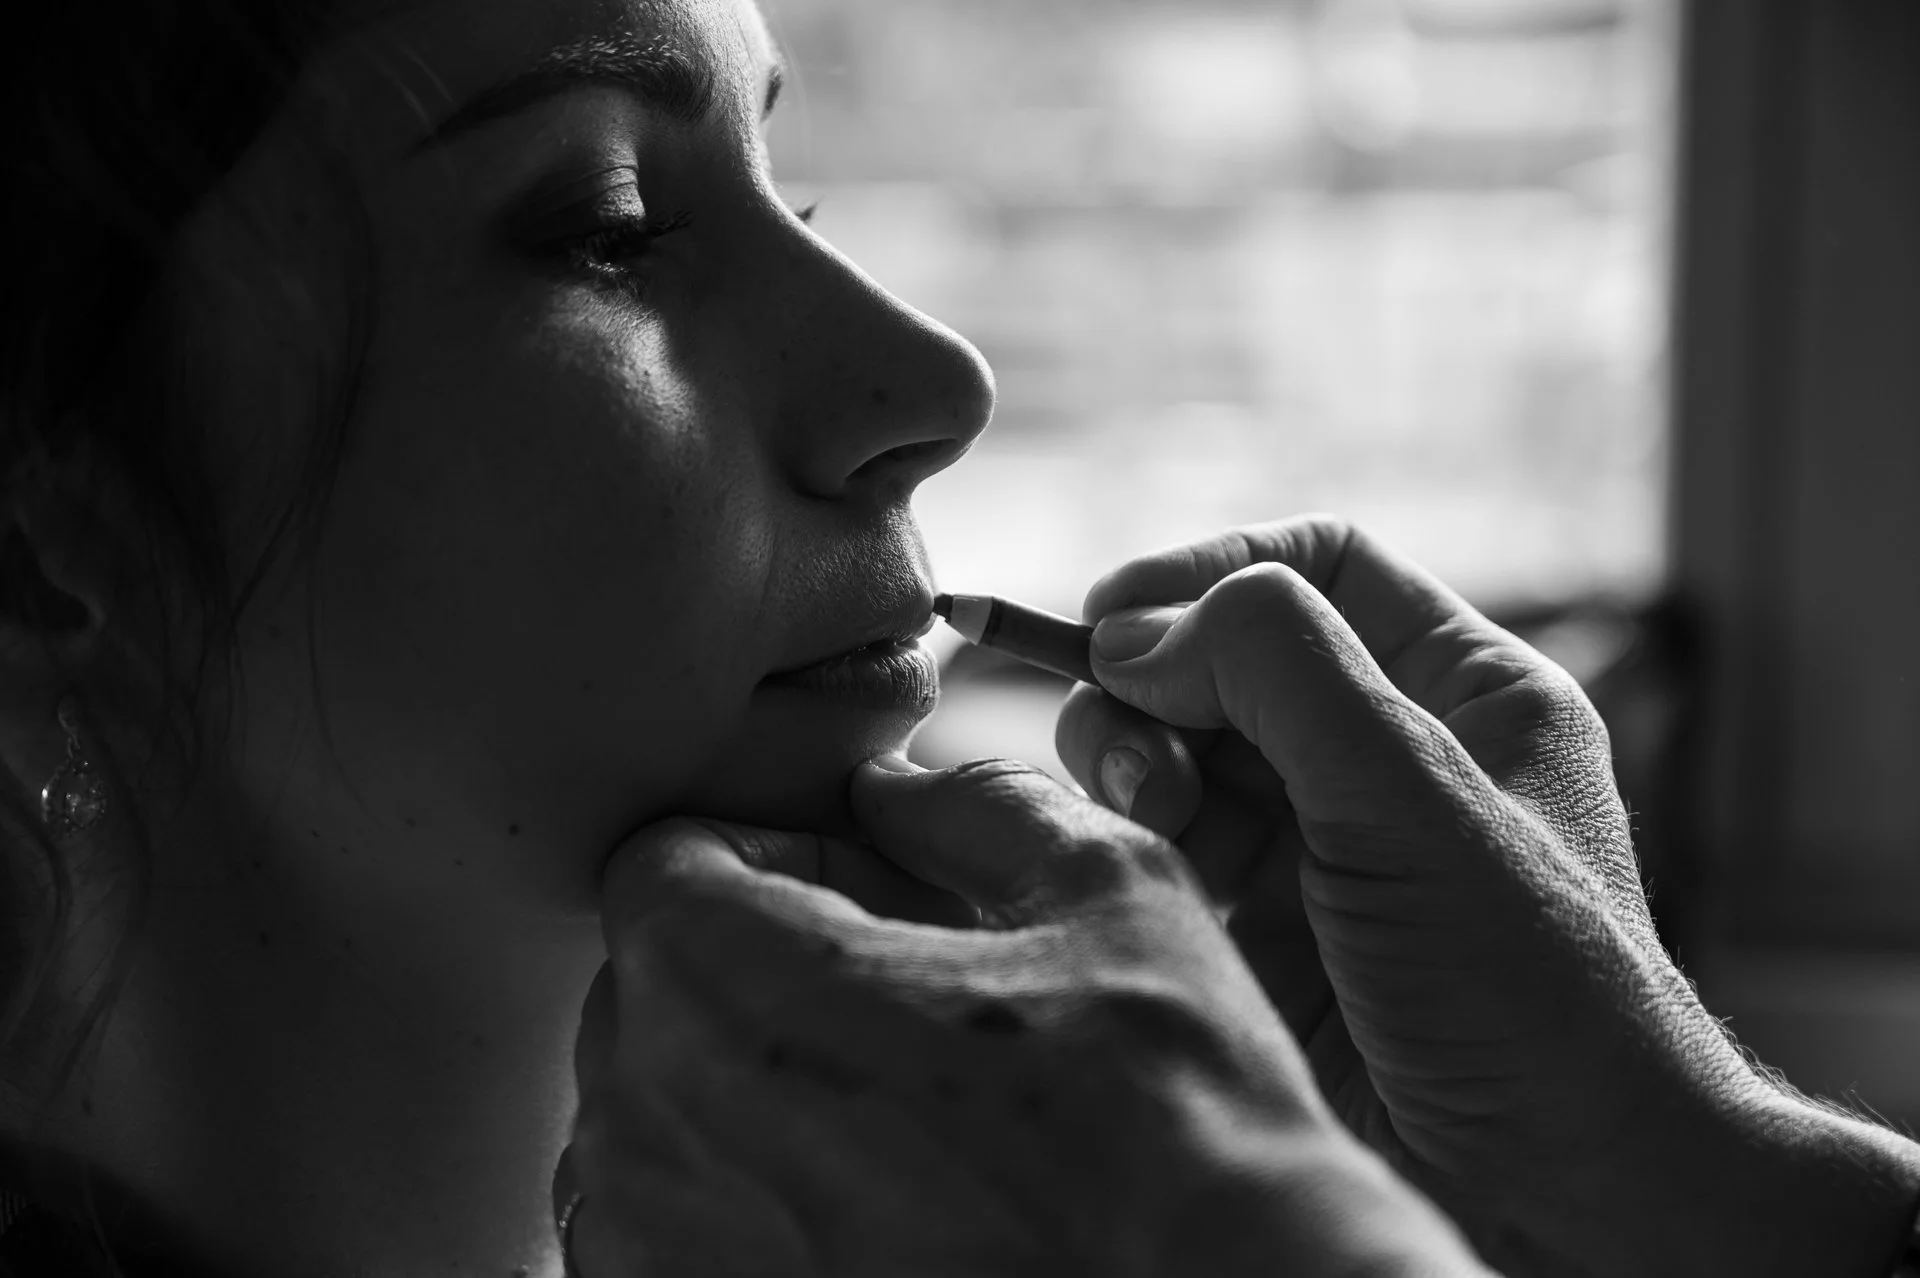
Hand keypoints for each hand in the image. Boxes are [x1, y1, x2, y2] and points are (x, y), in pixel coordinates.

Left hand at [564, 759, 1490, 1277]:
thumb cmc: (1174, 1139)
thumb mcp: (1113, 899)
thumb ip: (979, 809)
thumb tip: (902, 788)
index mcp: (723, 982)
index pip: (659, 862)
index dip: (770, 855)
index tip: (862, 894)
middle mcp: (647, 1130)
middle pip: (651, 990)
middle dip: (757, 971)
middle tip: (902, 1002)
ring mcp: (654, 1256)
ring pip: (654, 1124)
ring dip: (747, 1094)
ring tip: (898, 1117)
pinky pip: (670, 1239)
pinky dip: (748, 1206)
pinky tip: (881, 1209)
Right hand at [1055, 514, 1919, 1276]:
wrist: (1555, 1191)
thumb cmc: (1531, 993)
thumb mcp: (1416, 800)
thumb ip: (1281, 674)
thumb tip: (1136, 626)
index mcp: (1463, 691)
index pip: (1318, 566)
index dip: (1209, 568)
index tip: (1110, 612)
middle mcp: (1386, 750)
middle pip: (1226, 654)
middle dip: (1157, 681)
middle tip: (1128, 742)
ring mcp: (1320, 841)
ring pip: (1180, 746)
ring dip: (1134, 759)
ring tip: (1143, 811)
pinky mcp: (1264, 926)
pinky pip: (1165, 843)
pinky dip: (1131, 836)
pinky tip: (1137, 863)